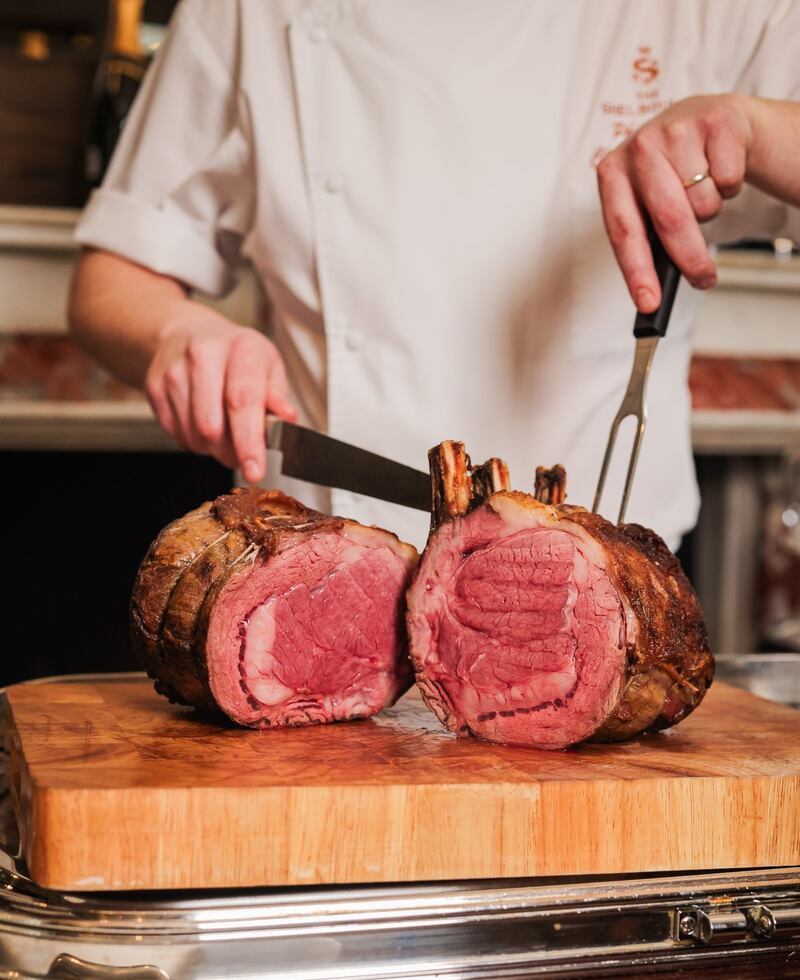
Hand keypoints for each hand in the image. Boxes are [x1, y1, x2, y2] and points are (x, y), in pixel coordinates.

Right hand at [145, 309, 296, 482]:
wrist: (190, 333)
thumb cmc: (237, 355)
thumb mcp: (269, 366)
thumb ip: (277, 397)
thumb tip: (286, 420)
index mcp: (240, 348)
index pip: (242, 401)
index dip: (249, 442)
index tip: (255, 470)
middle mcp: (203, 355)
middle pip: (212, 427)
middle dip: (231, 452)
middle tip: (244, 451)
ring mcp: (173, 372)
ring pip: (193, 436)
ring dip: (213, 447)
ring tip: (224, 427)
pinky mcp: (154, 388)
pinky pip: (176, 435)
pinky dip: (195, 441)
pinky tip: (203, 421)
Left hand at [597, 94, 753, 311]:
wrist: (707, 120)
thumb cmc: (670, 173)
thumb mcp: (646, 198)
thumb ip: (645, 235)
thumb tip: (655, 290)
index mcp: (613, 172)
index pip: (623, 231)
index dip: (636, 271)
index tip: (648, 303)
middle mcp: (640, 147)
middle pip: (669, 219)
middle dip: (689, 258)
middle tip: (703, 279)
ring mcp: (677, 129)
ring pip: (704, 202)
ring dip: (708, 211)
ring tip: (701, 193)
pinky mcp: (715, 121)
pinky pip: (729, 180)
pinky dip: (730, 186)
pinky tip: (718, 170)